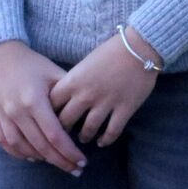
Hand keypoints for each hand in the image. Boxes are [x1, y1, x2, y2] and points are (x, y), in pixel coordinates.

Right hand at [0, 40, 85, 174]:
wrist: (0, 55)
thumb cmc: (32, 63)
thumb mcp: (54, 73)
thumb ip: (68, 93)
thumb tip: (86, 112)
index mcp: (34, 101)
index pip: (54, 135)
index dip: (69, 151)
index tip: (82, 161)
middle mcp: (17, 112)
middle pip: (40, 147)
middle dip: (60, 161)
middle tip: (76, 170)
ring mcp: (3, 117)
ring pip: (22, 149)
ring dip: (41, 159)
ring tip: (58, 163)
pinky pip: (6, 144)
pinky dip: (20, 154)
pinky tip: (34, 157)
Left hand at [49, 28, 160, 147]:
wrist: (140, 46)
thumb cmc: (111, 51)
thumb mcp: (85, 63)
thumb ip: (74, 81)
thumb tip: (67, 97)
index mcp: (73, 81)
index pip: (51, 105)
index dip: (48, 114)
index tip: (49, 119)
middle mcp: (86, 95)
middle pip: (66, 122)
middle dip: (63, 130)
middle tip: (64, 135)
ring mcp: (106, 103)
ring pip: (88, 130)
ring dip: (84, 136)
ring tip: (84, 138)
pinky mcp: (125, 109)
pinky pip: (112, 131)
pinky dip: (106, 140)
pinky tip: (102, 141)